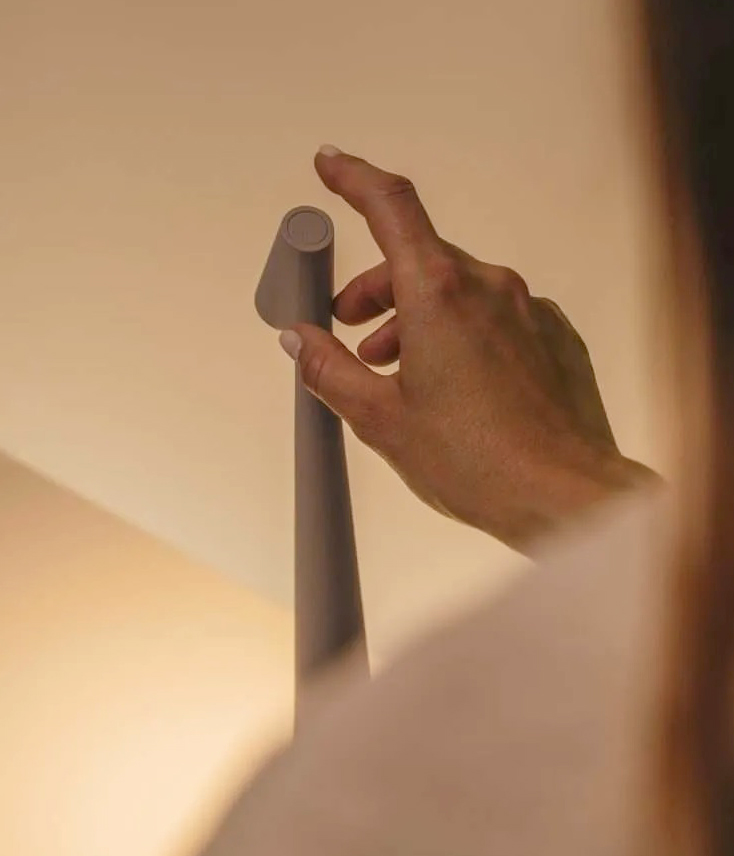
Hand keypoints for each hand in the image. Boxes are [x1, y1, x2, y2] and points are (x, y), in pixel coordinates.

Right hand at [278, 147, 656, 552]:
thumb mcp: (382, 420)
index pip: (391, 206)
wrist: (566, 497)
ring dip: (416, 318)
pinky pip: (495, 318)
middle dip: (375, 290)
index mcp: (441, 294)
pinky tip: (455, 386)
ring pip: (457, 292)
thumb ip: (330, 371)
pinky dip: (463, 334)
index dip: (354, 178)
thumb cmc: (477, 462)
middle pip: (419, 260)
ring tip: (397, 370)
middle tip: (350, 331)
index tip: (330, 164)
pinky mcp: (553, 337)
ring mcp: (528, 310)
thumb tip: (299, 340)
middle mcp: (490, 287)